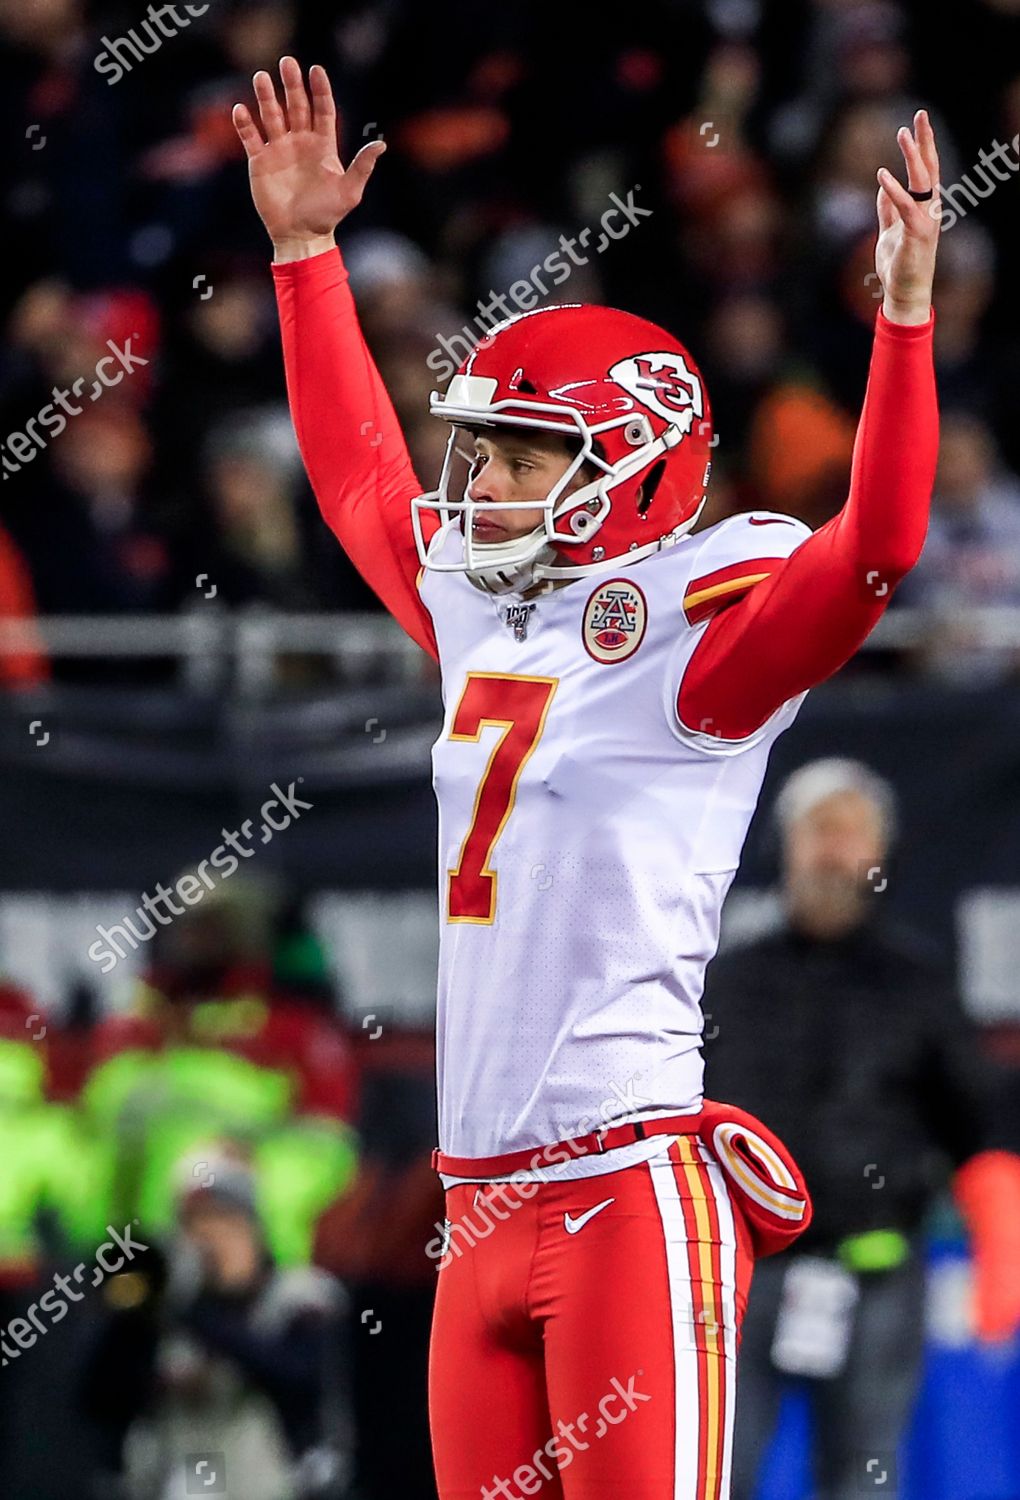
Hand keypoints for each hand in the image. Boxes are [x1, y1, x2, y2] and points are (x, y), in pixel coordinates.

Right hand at [232, 57, 385, 261]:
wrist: (301, 236)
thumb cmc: (327, 215)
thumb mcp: (350, 191)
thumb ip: (362, 166)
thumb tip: (381, 144)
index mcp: (323, 145)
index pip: (322, 109)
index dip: (320, 89)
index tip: (316, 69)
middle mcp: (300, 142)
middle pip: (296, 105)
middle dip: (291, 84)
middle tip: (286, 62)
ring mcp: (279, 150)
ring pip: (271, 116)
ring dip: (266, 97)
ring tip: (260, 78)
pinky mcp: (259, 161)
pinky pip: (250, 137)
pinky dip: (245, 124)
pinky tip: (240, 110)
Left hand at [874, 109, 940, 325]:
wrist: (904, 293)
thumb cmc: (899, 265)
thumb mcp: (889, 231)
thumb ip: (888, 209)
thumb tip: (884, 187)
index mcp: (923, 207)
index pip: (925, 170)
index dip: (922, 146)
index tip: (916, 124)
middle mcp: (929, 209)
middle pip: (929, 168)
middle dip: (924, 141)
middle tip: (920, 114)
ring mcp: (925, 220)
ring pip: (921, 181)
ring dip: (913, 156)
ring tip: (904, 133)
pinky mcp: (916, 234)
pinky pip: (905, 207)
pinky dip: (894, 190)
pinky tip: (882, 174)